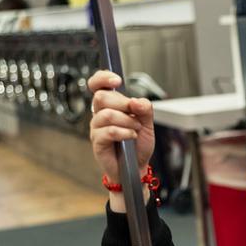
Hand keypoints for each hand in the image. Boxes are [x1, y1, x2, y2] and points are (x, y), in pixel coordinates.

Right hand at [87, 70, 155, 186]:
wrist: (137, 167)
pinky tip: (131, 137)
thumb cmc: (138, 145)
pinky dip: (124, 133)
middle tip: (135, 115)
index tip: (116, 81)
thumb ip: (144, 109)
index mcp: (110, 105)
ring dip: (127, 121)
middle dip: (123, 104)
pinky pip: (108, 131)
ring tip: (136, 130)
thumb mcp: (148, 123)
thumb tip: (135, 101)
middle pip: (101, 97)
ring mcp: (97, 128)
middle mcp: (100, 114)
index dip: (102, 78)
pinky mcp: (97, 142)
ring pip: (106, 114)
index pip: (97, 85)